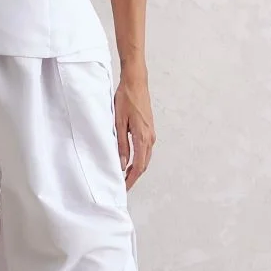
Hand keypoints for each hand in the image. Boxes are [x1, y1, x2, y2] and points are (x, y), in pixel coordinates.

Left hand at [113, 68, 155, 188]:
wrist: (136, 82)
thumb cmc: (126, 99)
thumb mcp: (118, 122)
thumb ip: (120, 144)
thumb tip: (121, 163)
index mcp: (142, 137)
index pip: (138, 166)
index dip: (131, 179)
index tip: (124, 188)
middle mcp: (150, 137)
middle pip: (144, 164)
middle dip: (133, 176)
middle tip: (122, 185)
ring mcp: (151, 133)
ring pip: (145, 158)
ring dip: (136, 168)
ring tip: (124, 176)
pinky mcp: (149, 129)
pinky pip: (145, 149)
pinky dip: (138, 158)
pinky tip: (129, 160)